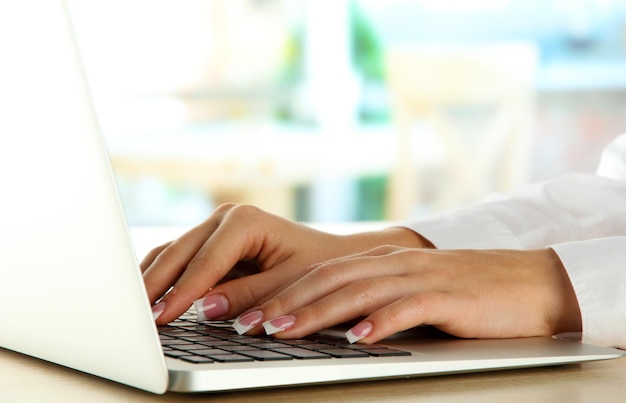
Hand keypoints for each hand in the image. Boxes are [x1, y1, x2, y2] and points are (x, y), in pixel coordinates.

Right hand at [141, 204, 428, 324]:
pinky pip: (178, 255)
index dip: (182, 291)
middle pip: (180, 252)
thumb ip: (247, 296)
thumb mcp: (288, 284)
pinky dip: (162, 273)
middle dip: (156, 284)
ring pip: (173, 251)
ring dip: (152, 278)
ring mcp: (216, 225)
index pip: (206, 262)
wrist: (333, 257)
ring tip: (133, 308)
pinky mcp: (211, 239)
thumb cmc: (319, 268)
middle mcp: (227, 217)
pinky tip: (148, 294)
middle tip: (135, 316)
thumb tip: (203, 307)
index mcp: (247, 221)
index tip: (161, 317)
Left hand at [244, 246, 581, 342]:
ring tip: (283, 330)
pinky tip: (357, 339)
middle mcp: (394, 262)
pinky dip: (379, 322)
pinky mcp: (448, 295)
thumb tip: (333, 324)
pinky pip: (408, 308)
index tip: (244, 312)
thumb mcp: (411, 290)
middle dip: (283, 300)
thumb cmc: (466, 293)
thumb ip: (373, 298)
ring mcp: (420, 276)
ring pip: (358, 290)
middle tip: (246, 322)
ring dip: (317, 312)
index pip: (320, 272)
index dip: (279, 291)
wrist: (529, 282)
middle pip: (328, 278)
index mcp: (381, 260)